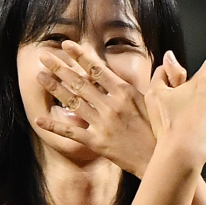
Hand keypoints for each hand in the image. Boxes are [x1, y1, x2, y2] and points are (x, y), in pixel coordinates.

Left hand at [35, 41, 165, 177]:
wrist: (159, 159)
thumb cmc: (161, 130)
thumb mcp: (161, 99)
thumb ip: (160, 77)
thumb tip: (166, 57)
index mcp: (125, 92)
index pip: (97, 69)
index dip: (79, 55)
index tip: (66, 45)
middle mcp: (110, 105)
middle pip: (80, 82)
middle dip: (59, 67)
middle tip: (43, 56)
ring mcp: (102, 124)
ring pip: (72, 102)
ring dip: (54, 87)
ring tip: (39, 76)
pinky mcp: (97, 142)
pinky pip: (71, 132)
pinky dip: (54, 125)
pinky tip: (38, 119)